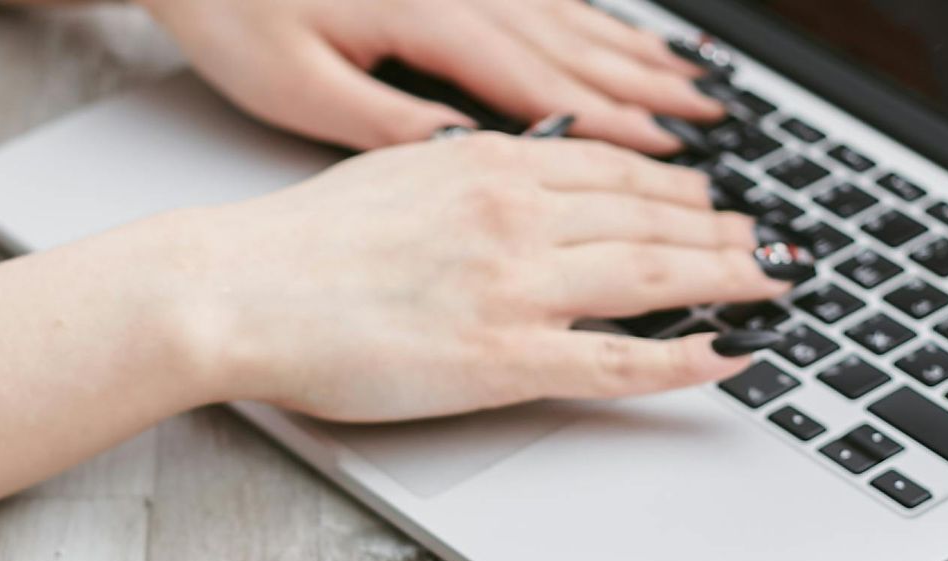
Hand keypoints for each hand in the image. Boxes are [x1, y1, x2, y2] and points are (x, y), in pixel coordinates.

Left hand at [139, 0, 723, 152]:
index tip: (672, 158)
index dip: (614, 127)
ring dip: (635, 56)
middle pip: (577, 47)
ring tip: (693, 87)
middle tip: (713, 126)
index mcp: (430, 20)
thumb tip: (465, 157)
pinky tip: (619, 42)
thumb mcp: (297, 87)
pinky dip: (592, 25)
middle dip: (650, 91)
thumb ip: (389, 122)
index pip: (543, 86)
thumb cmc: (234, 11)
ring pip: (570, 19)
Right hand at [164, 132, 796, 420]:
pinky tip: (727, 354)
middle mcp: (518, 216)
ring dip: (726, 281)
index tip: (713, 198)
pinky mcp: (501, 358)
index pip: (615, 169)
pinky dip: (683, 357)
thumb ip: (466, 175)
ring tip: (770, 290)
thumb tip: (509, 175)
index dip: (680, 186)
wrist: (240, 289)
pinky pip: (617, 359)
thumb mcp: (397, 173)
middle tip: (769, 247)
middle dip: (724, 233)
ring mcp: (516, 287)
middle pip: (653, 219)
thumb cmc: (298, 245)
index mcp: (490, 168)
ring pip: (653, 276)